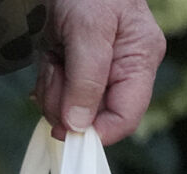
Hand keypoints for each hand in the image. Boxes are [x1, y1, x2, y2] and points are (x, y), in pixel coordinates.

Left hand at [32, 0, 165, 145]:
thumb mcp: (89, 29)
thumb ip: (87, 78)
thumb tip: (81, 126)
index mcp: (139, 61)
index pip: (125, 118)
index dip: (97, 131)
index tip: (66, 129)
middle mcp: (121, 70)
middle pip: (93, 117)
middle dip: (66, 103)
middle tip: (56, 69)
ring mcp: (96, 73)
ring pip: (70, 110)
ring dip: (53, 90)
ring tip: (53, 57)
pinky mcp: (74, 71)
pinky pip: (57, 95)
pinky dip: (47, 82)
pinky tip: (49, 60)